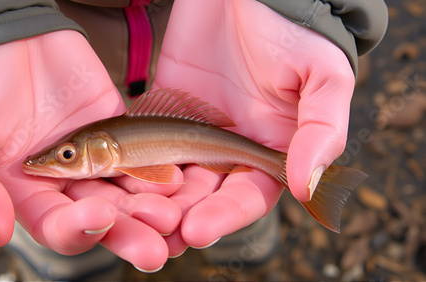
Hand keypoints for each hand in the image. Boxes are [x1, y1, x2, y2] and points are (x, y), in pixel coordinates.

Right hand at [0, 30, 181, 271]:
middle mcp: (64, 184)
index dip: (77, 227)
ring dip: (151, 207)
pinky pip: (141, 153)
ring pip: (128, 192)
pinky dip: (158, 168)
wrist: (1, 37)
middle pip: (102, 219)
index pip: (56, 226)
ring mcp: (94, 157)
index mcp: (25, 194)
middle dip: (128, 234)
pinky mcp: (116, 130)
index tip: (97, 213)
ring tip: (171, 214)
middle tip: (155, 248)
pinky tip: (177, 179)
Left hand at [153, 0, 354, 255]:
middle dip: (182, 217)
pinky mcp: (163, 113)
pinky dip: (132, 165)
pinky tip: (114, 179)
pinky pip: (144, 144)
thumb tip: (305, 186)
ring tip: (131, 217)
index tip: (198, 230)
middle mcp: (230, 150)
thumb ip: (322, 128)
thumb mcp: (321, 75)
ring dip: (153, 201)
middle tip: (157, 234)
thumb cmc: (292, 32)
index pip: (248, 196)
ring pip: (171, 178)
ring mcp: (193, 133)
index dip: (225, 216)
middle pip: (205, 196)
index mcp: (270, 150)